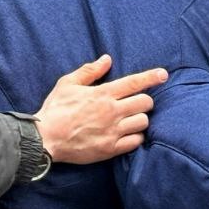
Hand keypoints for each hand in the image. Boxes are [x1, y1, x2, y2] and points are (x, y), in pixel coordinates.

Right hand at [34, 55, 167, 163]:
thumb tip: (107, 59)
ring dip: (140, 119)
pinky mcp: (111, 148)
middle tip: (135, 103)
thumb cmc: (55, 109)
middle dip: (144, 100)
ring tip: (130, 119)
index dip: (152, 77)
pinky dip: (136, 136)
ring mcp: (113, 131)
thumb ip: (90, 71)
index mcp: (103, 94)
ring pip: (143, 122)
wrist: (45, 138)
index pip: (135, 83)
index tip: (163, 75)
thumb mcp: (68, 83)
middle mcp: (112, 111)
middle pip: (145, 103)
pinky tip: (127, 134)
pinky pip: (136, 141)